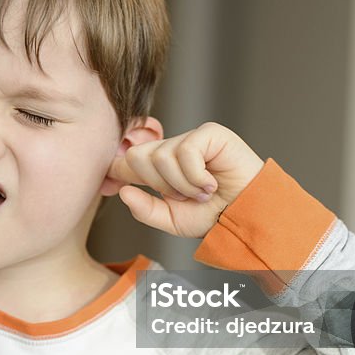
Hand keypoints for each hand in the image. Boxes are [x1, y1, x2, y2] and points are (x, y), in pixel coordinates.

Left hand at [107, 121, 264, 237]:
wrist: (247, 217)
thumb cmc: (215, 217)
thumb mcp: (173, 220)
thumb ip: (145, 209)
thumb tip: (122, 192)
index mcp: (161, 169)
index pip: (128, 161)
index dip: (115, 170)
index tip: (108, 185)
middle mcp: (173, 149)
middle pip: (138, 156)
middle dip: (157, 183)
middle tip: (183, 196)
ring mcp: (191, 138)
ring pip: (161, 156)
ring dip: (181, 184)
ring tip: (202, 191)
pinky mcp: (210, 133)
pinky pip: (185, 152)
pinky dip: (195, 176)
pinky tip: (211, 183)